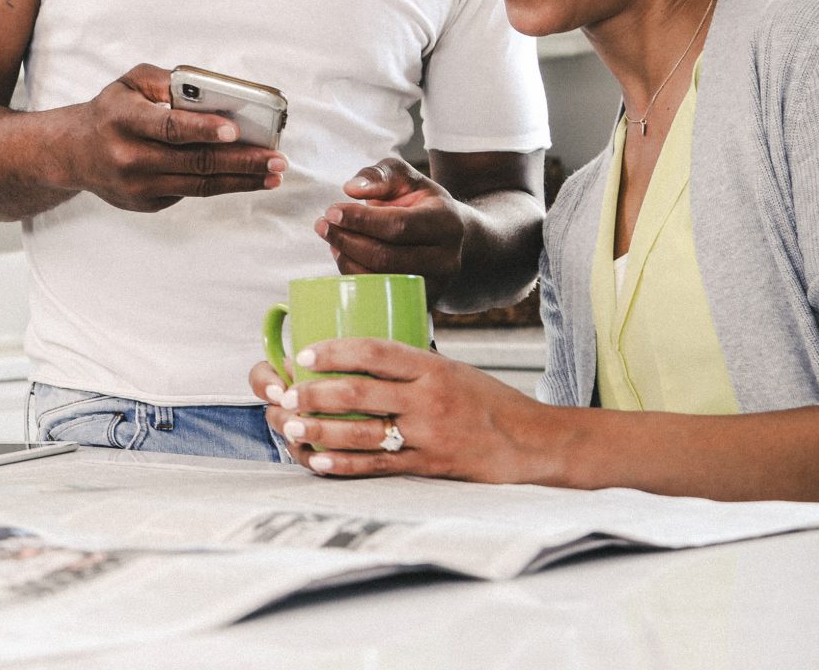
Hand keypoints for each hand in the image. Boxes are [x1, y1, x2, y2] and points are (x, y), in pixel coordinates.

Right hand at [66, 63, 285, 211]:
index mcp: (124, 120)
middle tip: (276, 159)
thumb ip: (168, 81)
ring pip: (199, 185)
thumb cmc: (112, 111)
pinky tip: (245, 178)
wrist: (73, 153)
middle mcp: (130, 156)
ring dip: (241, 180)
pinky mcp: (146, 204)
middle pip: (194, 162)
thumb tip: (213, 91)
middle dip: (241, 161)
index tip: (236, 130)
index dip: (204, 129)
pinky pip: (190, 193)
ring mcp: (138, 186)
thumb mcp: (131, 83)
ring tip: (272, 175)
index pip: (170, 127)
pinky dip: (220, 185)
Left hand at [249, 339, 553, 482]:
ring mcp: (428, 435)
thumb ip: (410, 367)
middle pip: (361, 392)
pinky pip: (379, 465)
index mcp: (432, 366)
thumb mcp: (451, 369)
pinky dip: (345, 465)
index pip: (375, 351)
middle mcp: (428, 398)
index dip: (335, 351)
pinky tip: (319, 461)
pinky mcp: (429, 467)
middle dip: (316, 392)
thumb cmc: (487, 400)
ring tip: (292, 427)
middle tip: (287, 392)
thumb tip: (357, 358)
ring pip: (364, 432)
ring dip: (322, 430)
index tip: (305, 353)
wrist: (531, 441)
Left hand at [317, 158, 468, 301]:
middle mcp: (447, 259)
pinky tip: (345, 257)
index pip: (398, 225)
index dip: (361, 220)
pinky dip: (355, 277)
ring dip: (347, 260)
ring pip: (380, 281)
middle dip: (347, 240)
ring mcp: (436, 286)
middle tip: (322, 225)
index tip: (332, 211)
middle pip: (386, 257)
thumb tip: (352, 188)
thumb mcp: (405, 178)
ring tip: (332, 239)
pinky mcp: (422, 303)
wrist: (450, 235)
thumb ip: (380, 175)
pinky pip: (380, 296)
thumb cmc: (421, 202)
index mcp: (446, 223)